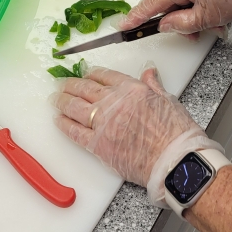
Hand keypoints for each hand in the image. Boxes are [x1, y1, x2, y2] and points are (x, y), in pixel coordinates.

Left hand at [50, 65, 221, 204]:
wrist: (174, 160)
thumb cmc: (176, 133)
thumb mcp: (168, 100)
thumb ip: (153, 85)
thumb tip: (149, 71)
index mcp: (131, 89)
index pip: (105, 75)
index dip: (92, 74)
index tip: (86, 74)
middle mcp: (113, 102)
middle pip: (85, 89)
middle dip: (71, 85)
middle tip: (62, 84)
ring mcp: (103, 123)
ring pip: (75, 107)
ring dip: (62, 101)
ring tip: (55, 99)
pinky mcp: (98, 145)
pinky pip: (75, 132)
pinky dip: (64, 125)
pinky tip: (58, 121)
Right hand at [119, 0, 231, 37]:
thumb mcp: (206, 17)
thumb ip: (180, 24)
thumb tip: (163, 25)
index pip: (153, 2)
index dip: (137, 16)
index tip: (123, 26)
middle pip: (170, 6)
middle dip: (182, 23)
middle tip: (197, 33)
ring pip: (183, 6)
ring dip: (195, 20)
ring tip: (216, 24)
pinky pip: (193, 0)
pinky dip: (202, 12)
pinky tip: (217, 17)